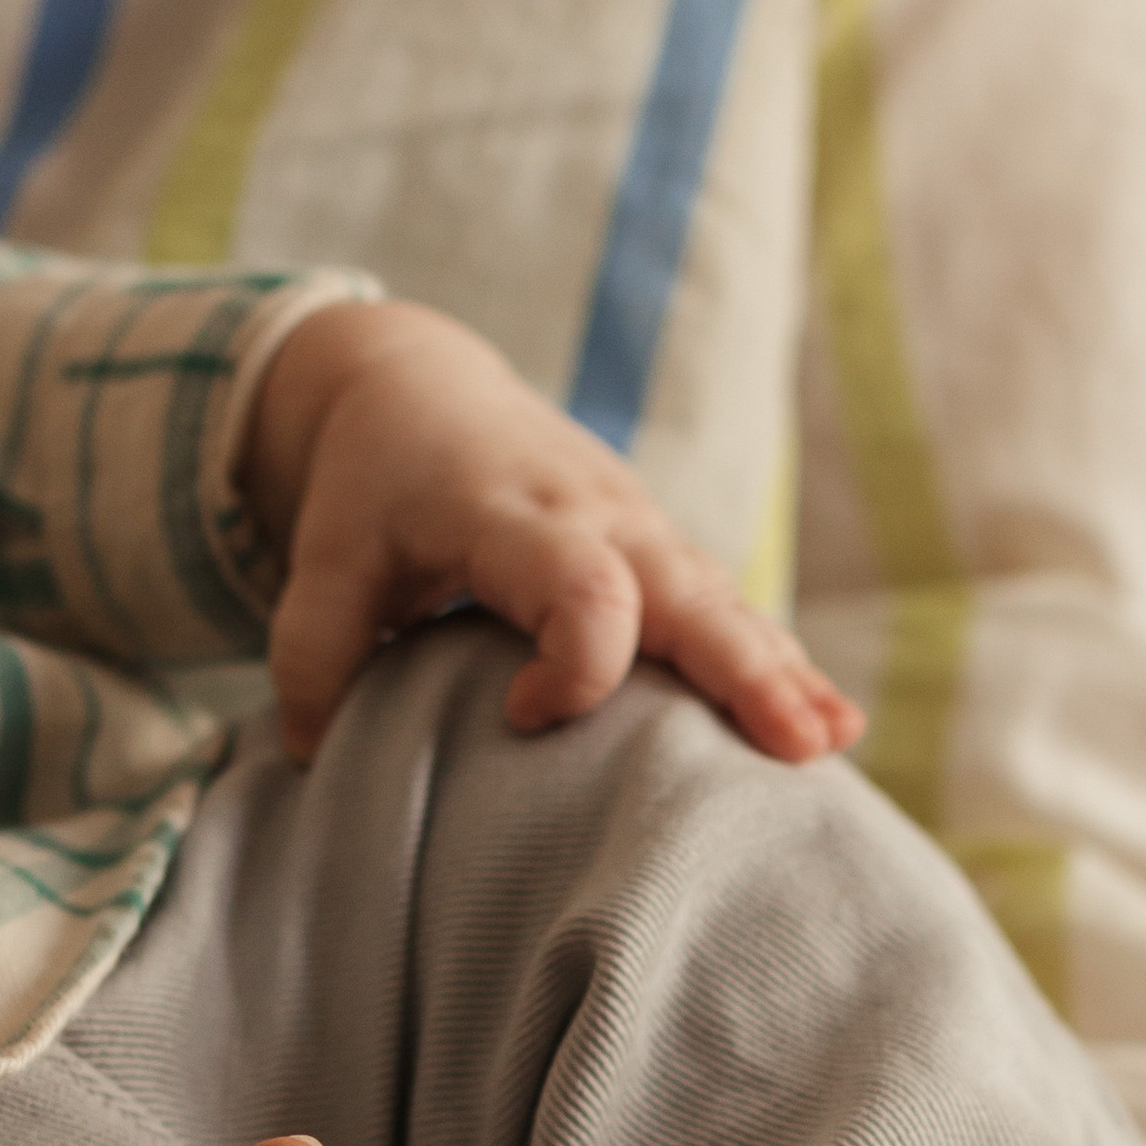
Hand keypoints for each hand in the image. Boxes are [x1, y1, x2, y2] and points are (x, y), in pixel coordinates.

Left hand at [242, 299, 864, 763]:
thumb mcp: (326, 554)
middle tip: (794, 746)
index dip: (576, 665)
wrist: (422, 389)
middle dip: (744, 670)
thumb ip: (316, 651)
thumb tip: (312, 756)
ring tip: (831, 741)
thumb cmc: (374, 487)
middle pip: (688, 593)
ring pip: (725, 604)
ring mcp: (642, 533)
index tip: (522, 716)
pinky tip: (833, 722)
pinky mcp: (660, 556)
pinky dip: (779, 662)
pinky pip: (731, 612)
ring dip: (781, 672)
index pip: (581, 587)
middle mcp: (598, 516)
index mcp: (515, 514)